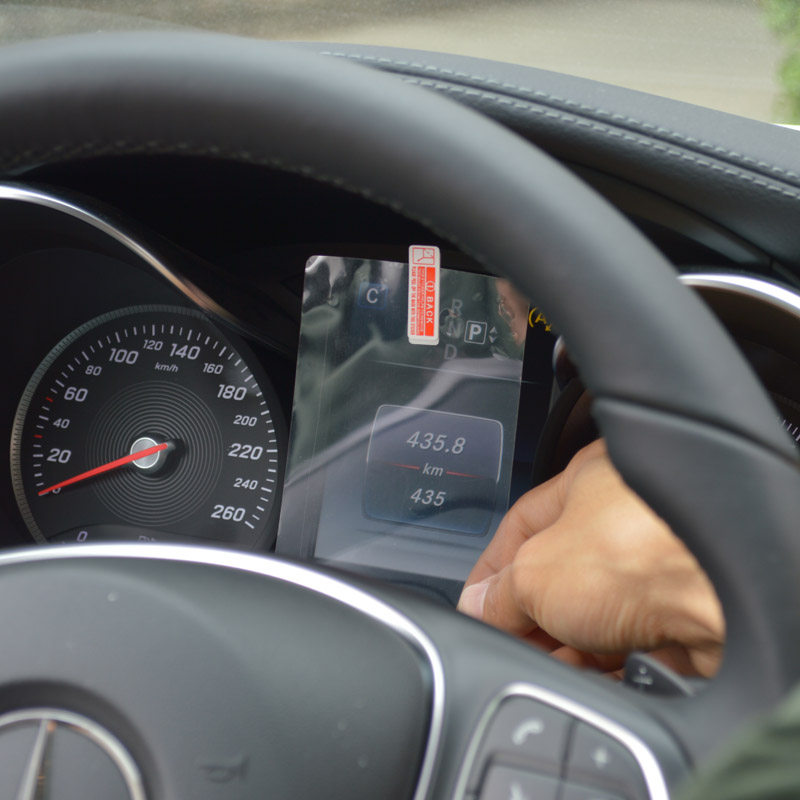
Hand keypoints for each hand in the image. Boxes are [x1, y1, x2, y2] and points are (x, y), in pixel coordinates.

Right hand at [457, 440, 723, 675]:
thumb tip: (481, 607)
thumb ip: (499, 593)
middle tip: (509, 644)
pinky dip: (606, 666)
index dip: (491, 569)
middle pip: (560, 576)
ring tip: (548, 668)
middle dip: (530, 616)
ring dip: (567, 647)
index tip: (475, 605)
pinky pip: (632, 645)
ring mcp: (655, 571)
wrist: (722, 598)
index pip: (522, 526)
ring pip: (597, 615)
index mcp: (586, 484)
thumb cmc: (640, 550)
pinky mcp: (682, 618)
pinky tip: (591, 678)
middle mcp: (624, 523)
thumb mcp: (534, 573)